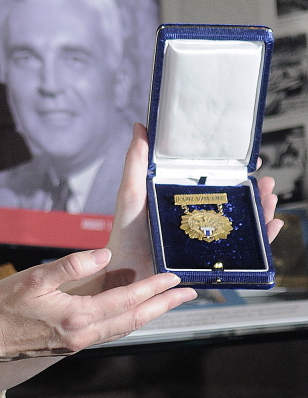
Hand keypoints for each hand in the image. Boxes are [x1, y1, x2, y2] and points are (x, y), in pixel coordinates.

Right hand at [0, 247, 195, 363]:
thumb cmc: (3, 306)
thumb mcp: (35, 278)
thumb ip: (71, 266)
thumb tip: (104, 256)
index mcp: (77, 317)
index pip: (125, 300)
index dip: (152, 288)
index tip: (174, 278)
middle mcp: (83, 334)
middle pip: (133, 318)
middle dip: (162, 305)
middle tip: (188, 294)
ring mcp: (78, 342)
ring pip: (123, 327)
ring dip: (149, 313)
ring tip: (168, 302)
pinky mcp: (71, 343)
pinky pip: (110, 330)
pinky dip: (128, 319)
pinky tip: (132, 311)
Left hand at [105, 124, 282, 288]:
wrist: (129, 271)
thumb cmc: (126, 232)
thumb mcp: (132, 192)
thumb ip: (136, 162)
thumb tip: (140, 127)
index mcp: (180, 198)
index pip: (211, 180)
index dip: (231, 170)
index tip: (247, 159)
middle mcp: (197, 216)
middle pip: (232, 200)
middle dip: (253, 189)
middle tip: (265, 180)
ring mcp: (206, 237)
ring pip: (242, 221)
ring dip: (262, 209)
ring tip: (270, 198)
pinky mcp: (212, 258)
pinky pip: (244, 249)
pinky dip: (262, 237)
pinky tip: (271, 225)